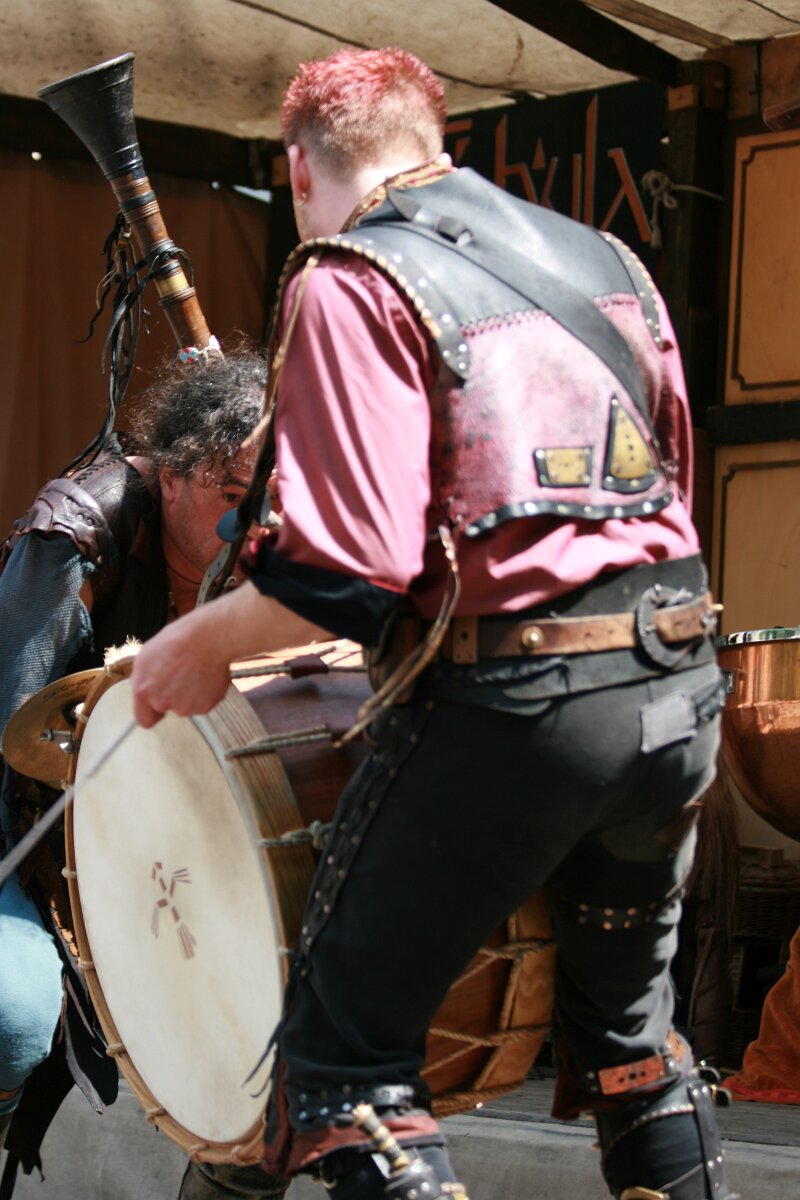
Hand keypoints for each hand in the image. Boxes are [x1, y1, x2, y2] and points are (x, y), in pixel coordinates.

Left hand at [131, 607, 231, 727]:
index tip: (158, 707)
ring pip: (186, 706)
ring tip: (195, 671)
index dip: (152, 712)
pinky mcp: (204, 706)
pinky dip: (205, 693)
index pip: (144, 719)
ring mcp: (184, 707)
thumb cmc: (178, 640)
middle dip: (173, 697)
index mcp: (143, 691)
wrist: (208, 639)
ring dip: (190, 693)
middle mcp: (161, 703)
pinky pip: (203, 703)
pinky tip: (205, 675)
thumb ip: (144, 679)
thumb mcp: (147, 655)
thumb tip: (147, 688)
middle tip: (181, 675)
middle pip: (167, 709)